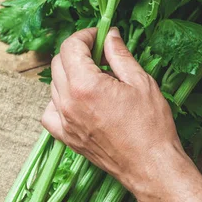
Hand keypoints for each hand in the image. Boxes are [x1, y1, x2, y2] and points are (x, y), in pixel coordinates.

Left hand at [41, 27, 196, 201]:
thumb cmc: (151, 126)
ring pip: (54, 86)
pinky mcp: (67, 138)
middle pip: (58, 63)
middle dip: (76, 52)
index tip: (98, 36)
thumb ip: (119, 55)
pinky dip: (58, 101)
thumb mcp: (140, 82)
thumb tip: (110, 35)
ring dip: (70, 74)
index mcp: (85, 85)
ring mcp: (65, 122)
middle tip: (99, 53)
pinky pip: (50, 112)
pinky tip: (77, 100)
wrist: (151, 167)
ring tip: (95, 78)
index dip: (85, 36)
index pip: (70, 47)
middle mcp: (68, 103)